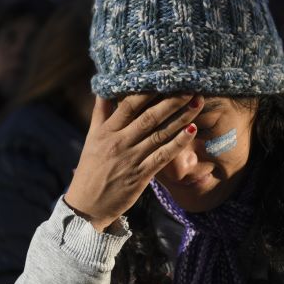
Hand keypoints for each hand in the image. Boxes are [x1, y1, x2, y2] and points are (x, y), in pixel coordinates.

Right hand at [64, 94, 202, 230]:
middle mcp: (119, 142)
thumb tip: (105, 89)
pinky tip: (192, 130)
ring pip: (160, 134)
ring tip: (197, 103)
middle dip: (172, 100)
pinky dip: (178, 143)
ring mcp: (131, 159)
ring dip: (181, 117)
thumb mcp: (91, 138)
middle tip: (191, 86)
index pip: (129, 104)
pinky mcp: (141, 175)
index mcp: (106, 131)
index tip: (166, 77)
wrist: (86, 206)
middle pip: (149, 116)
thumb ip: (101, 113)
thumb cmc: (91, 169)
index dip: (149, 90)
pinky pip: (163, 156)